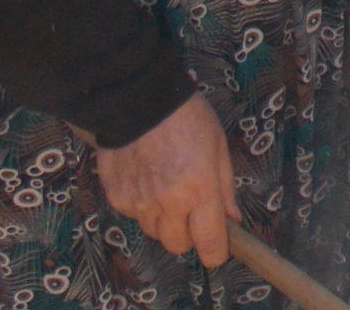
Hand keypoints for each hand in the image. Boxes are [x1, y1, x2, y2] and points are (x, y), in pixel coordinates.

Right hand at [96, 93, 240, 265]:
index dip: (217, 251)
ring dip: (163, 219)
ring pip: (154, 232)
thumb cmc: (186, 116)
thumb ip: (225, 188)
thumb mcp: (218, 146)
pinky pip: (133, 215)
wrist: (139, 96)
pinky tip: (145, 176)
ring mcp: (139, 202)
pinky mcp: (117, 196)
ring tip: (165, 184)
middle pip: (178, 245)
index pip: (210, 244)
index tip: (218, 247)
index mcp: (199, 189)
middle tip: (190, 206)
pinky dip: (141, 204)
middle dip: (188, 233)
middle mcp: (168, 202)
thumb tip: (232, 220)